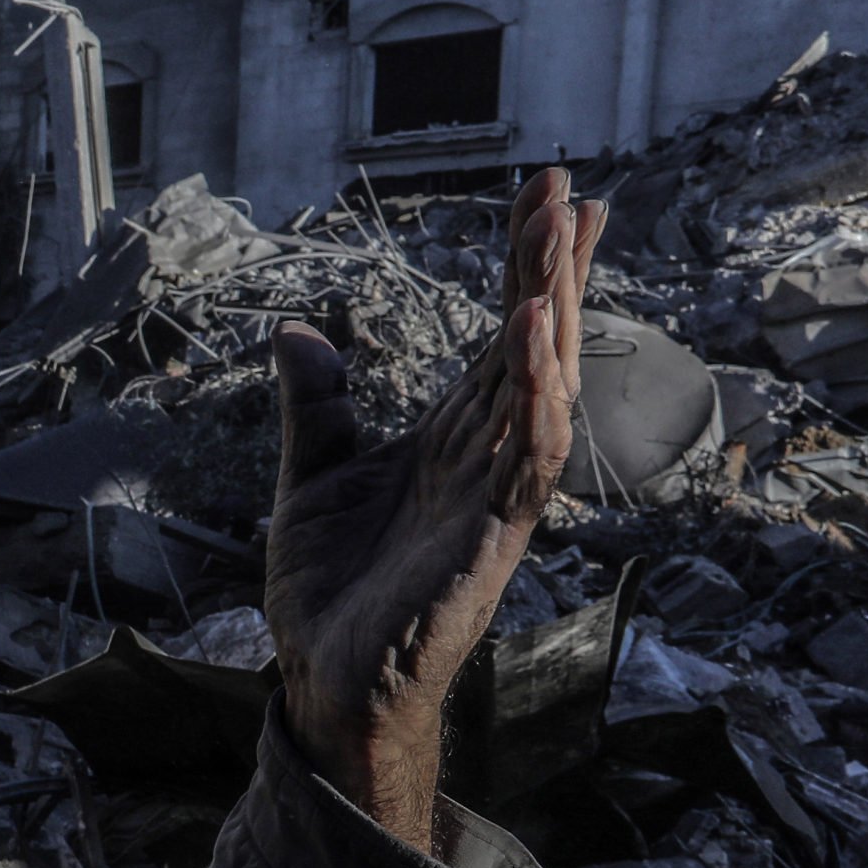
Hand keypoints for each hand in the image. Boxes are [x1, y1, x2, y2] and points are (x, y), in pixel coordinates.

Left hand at [261, 165, 596, 850]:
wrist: (325, 678)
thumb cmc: (331, 590)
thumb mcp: (310, 475)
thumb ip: (317, 405)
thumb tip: (297, 331)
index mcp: (449, 437)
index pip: (498, 334)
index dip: (525, 267)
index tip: (549, 198)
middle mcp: (485, 457)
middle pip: (531, 345)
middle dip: (553, 267)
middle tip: (570, 189)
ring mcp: (494, 497)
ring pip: (541, 390)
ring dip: (553, 316)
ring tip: (559, 241)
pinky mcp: (491, 539)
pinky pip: (528, 459)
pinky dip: (535, 399)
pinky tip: (536, 338)